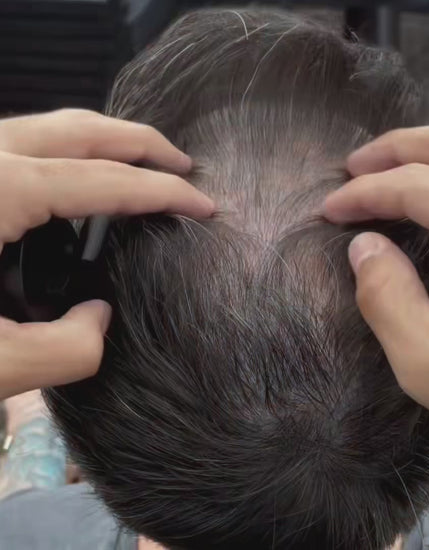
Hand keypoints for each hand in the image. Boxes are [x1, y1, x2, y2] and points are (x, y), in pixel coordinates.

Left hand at [0, 109, 213, 398]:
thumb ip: (66, 350)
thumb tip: (98, 319)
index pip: (104, 182)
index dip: (165, 192)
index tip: (205, 207)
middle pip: (80, 129)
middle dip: (143, 144)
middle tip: (185, 165)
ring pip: (50, 129)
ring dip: (106, 143)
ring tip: (145, 167)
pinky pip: (26, 148)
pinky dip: (68, 156)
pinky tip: (84, 186)